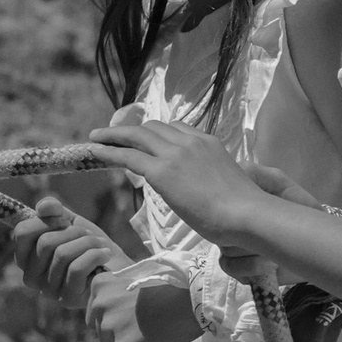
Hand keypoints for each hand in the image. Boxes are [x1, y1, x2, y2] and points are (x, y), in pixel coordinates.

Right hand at [13, 199, 124, 312]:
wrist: (118, 268)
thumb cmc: (91, 245)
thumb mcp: (71, 222)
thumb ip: (55, 210)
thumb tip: (43, 207)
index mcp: (26, 258)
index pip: (22, 232)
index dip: (46, 221)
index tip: (65, 222)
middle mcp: (31, 277)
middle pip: (45, 242)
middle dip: (73, 232)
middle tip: (88, 235)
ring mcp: (48, 290)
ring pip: (62, 254)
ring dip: (88, 243)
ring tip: (99, 245)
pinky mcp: (67, 298)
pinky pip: (76, 268)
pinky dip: (95, 255)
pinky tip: (105, 255)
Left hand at [84, 255, 204, 341]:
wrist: (193, 297)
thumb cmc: (173, 285)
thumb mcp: (137, 279)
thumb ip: (118, 294)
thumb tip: (116, 315)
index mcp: (99, 285)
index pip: (96, 312)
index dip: (116, 317)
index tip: (134, 316)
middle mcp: (98, 305)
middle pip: (101, 331)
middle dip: (120, 333)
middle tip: (145, 329)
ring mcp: (109, 327)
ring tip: (155, 337)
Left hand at [90, 110, 265, 248]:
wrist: (247, 214)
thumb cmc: (245, 210)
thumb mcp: (229, 183)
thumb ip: (213, 178)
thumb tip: (208, 191)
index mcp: (209, 143)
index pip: (178, 128)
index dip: (158, 134)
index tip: (147, 140)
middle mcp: (191, 142)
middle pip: (154, 127)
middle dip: (133, 130)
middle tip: (115, 136)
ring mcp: (176, 154)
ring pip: (138, 135)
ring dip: (115, 135)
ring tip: (97, 139)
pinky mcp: (162, 171)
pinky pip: (128, 156)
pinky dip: (108, 151)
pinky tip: (95, 151)